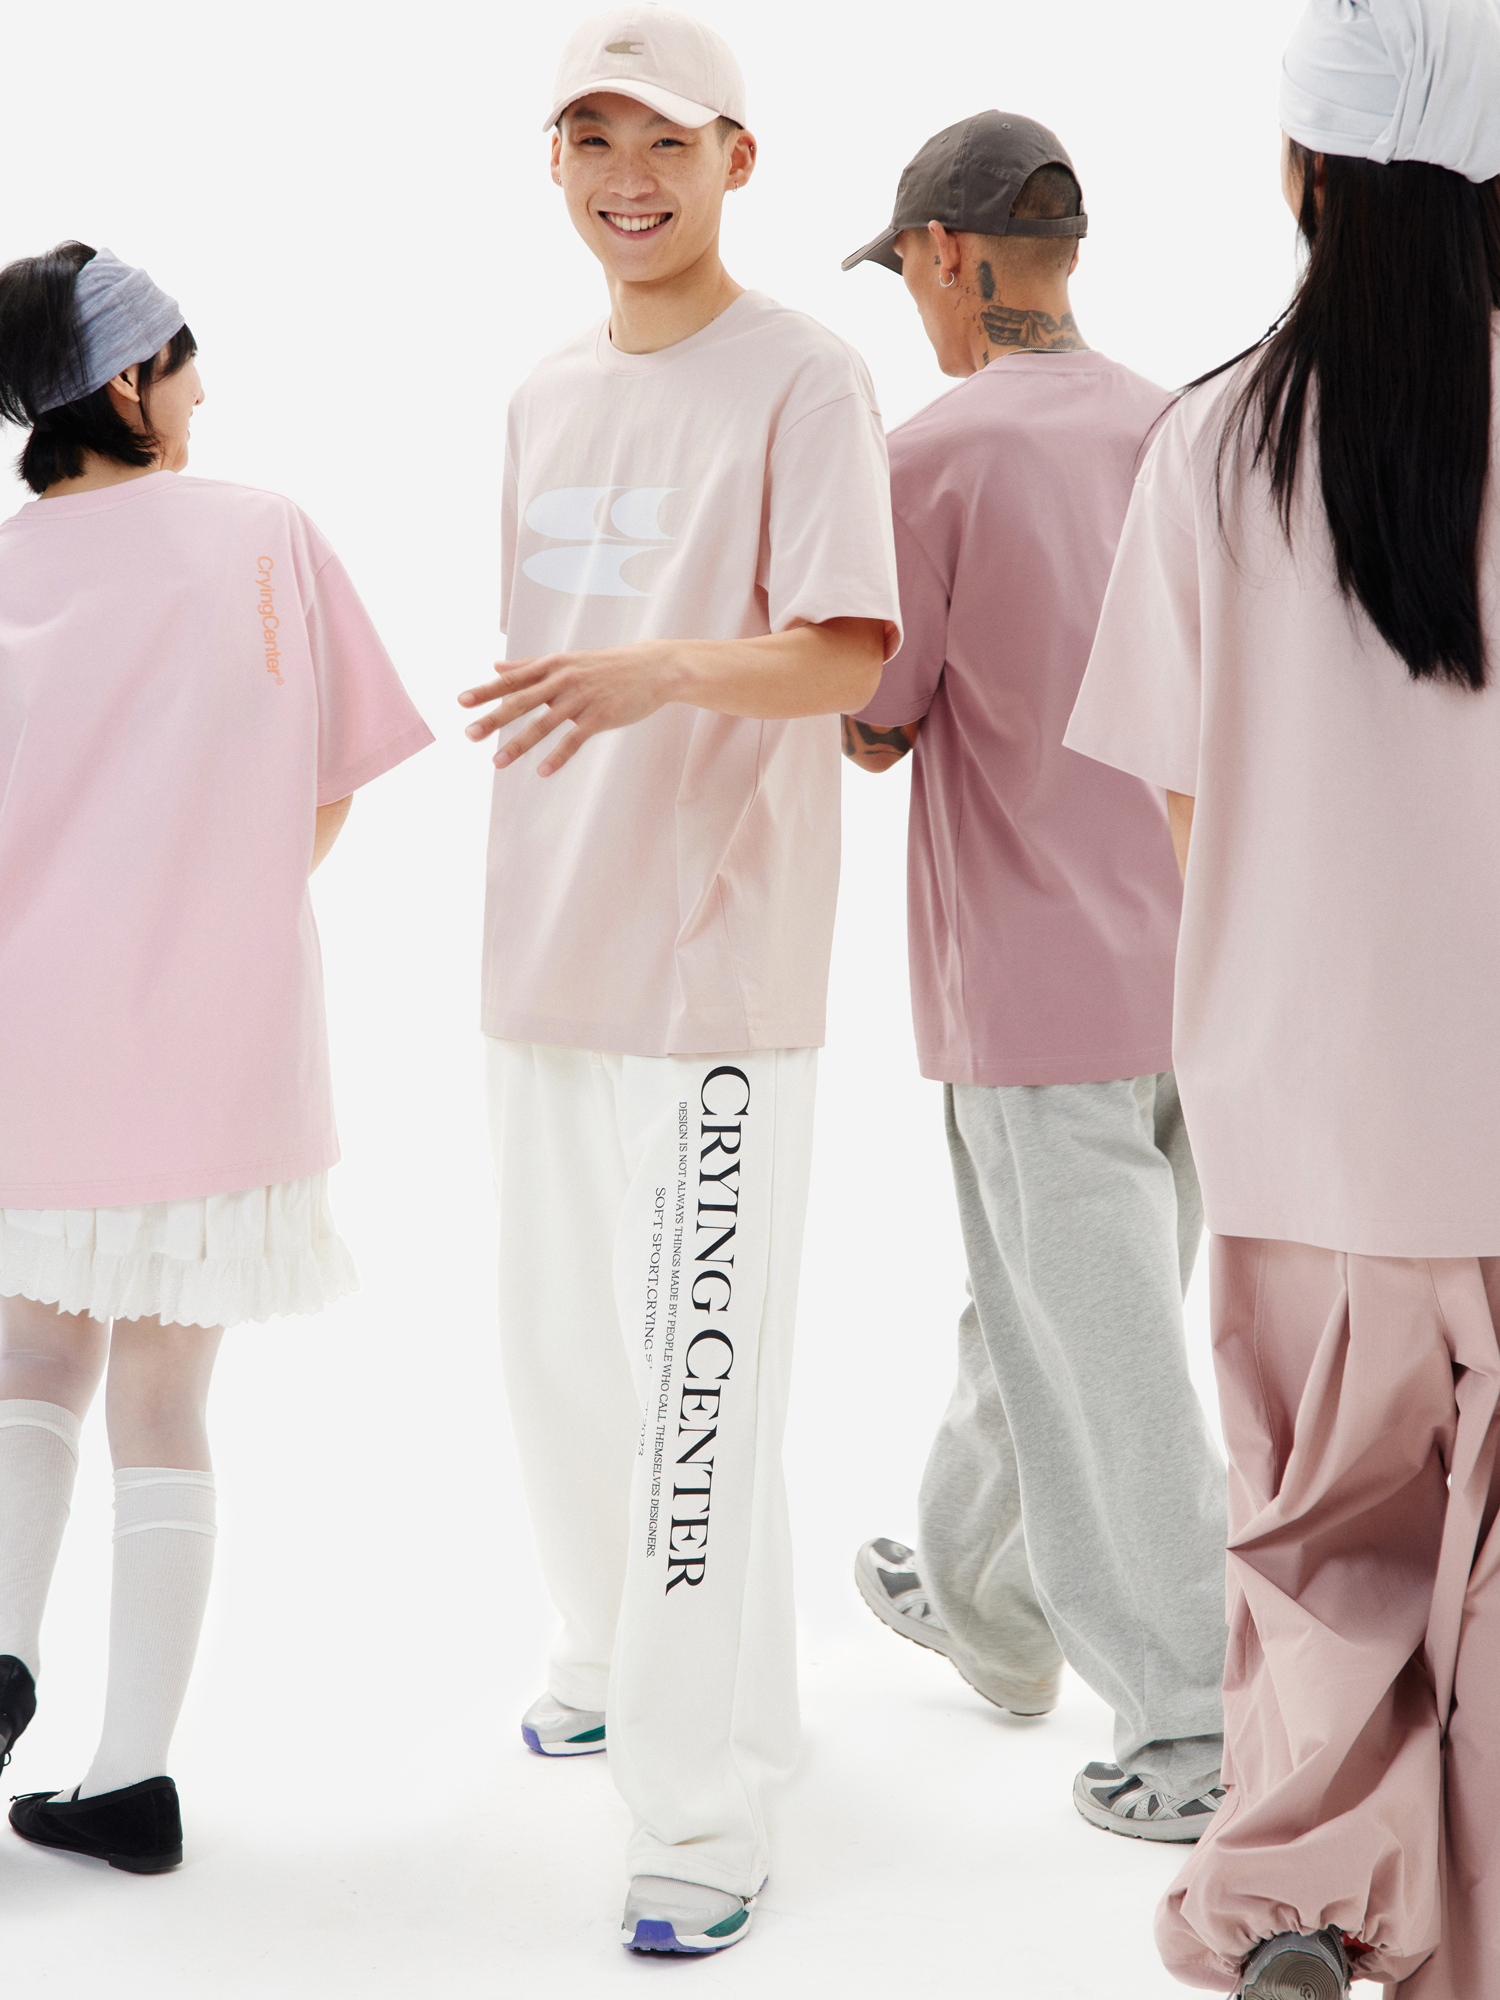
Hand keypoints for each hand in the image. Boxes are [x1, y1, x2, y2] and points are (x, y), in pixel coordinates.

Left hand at [458, 641, 682, 775]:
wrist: (654, 668)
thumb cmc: (607, 665)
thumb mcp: (566, 660)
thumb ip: (529, 665)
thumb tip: (495, 666)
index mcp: (552, 667)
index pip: (513, 679)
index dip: (486, 690)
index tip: (461, 702)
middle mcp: (563, 681)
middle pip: (522, 701)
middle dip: (494, 719)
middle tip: (469, 734)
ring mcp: (582, 699)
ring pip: (544, 725)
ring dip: (519, 745)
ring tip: (497, 763)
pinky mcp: (600, 717)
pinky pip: (574, 740)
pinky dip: (558, 756)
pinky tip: (542, 772)